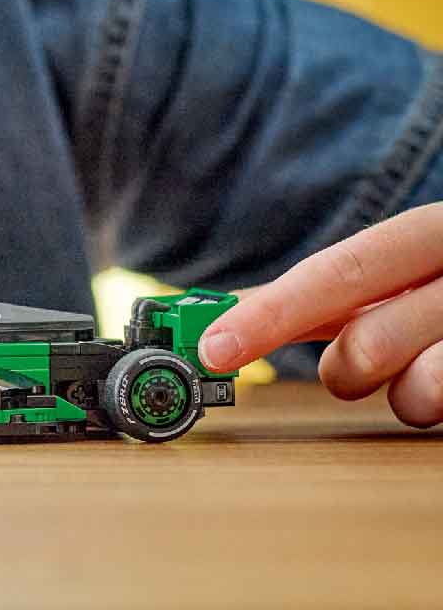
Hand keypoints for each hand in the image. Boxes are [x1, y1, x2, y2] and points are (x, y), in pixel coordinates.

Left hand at [197, 201, 442, 426]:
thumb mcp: (401, 272)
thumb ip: (324, 291)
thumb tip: (228, 311)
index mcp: (430, 234)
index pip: (334, 271)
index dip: (267, 312)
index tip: (211, 347)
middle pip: (369, 339)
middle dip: (344, 367)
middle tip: (353, 364)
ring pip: (416, 392)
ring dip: (402, 397)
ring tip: (425, 372)